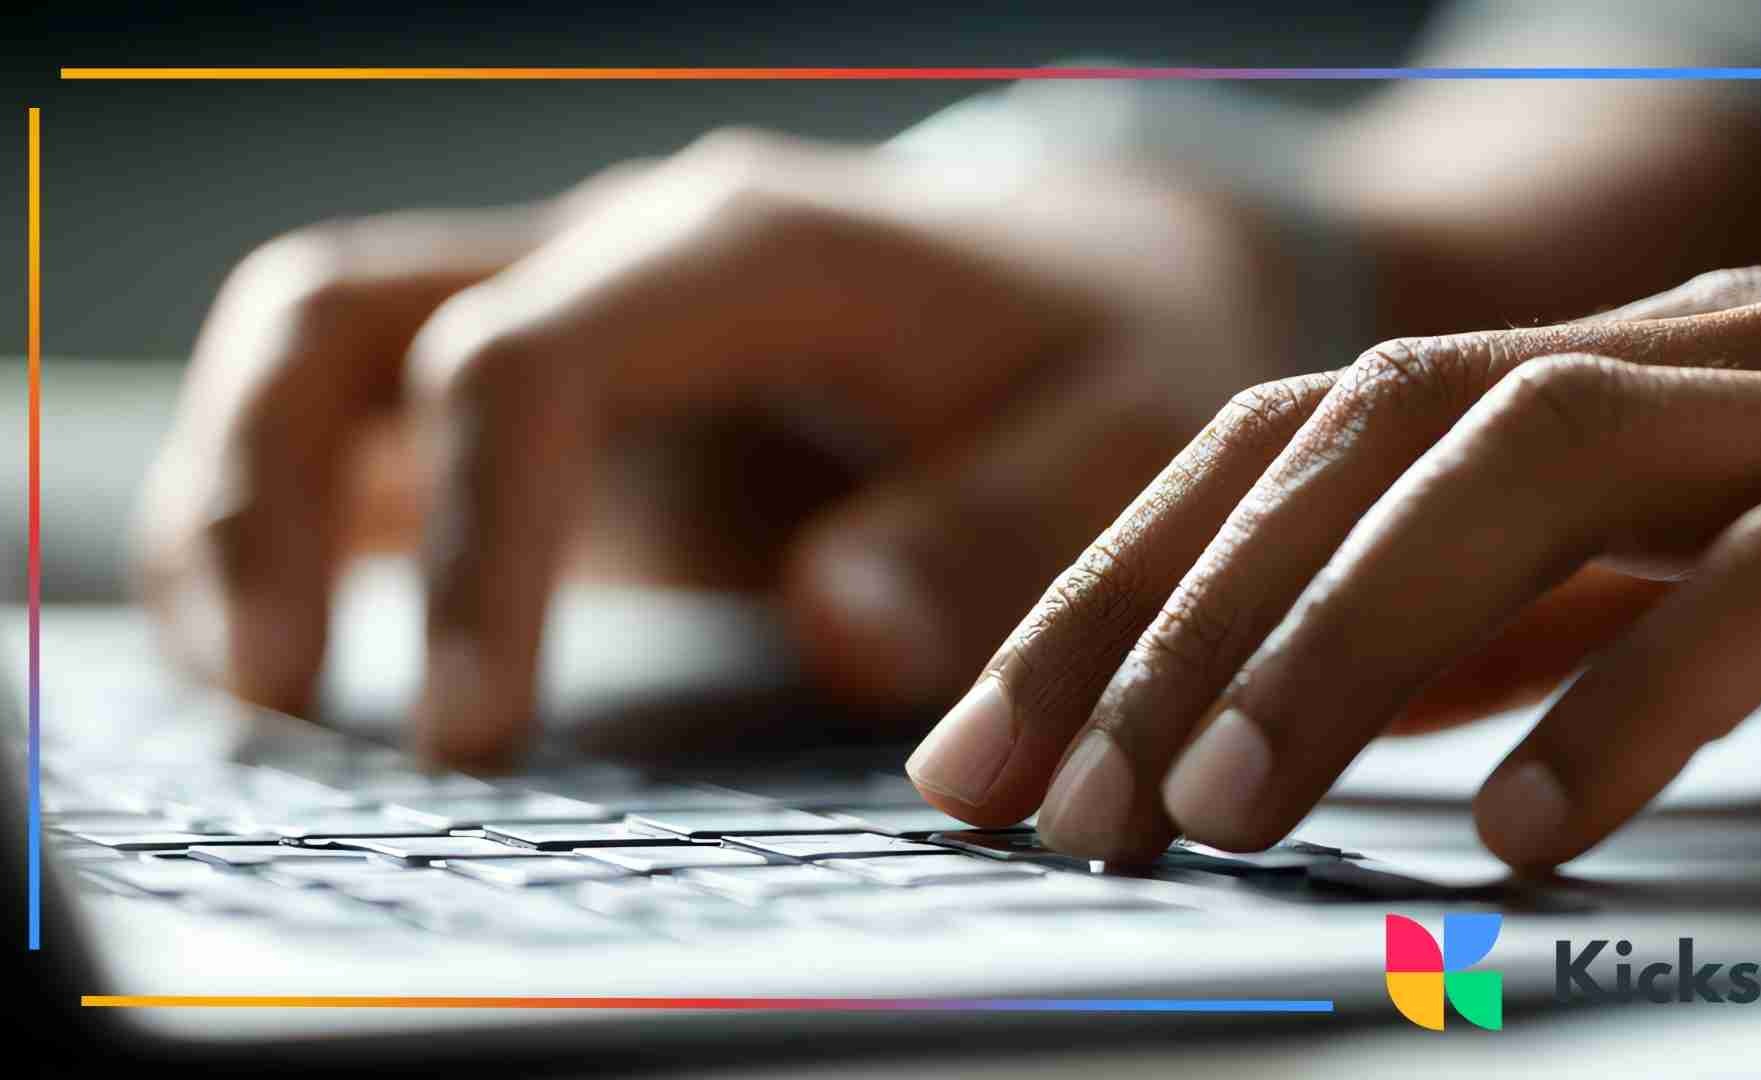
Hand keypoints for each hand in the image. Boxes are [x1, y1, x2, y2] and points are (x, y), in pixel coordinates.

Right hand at [134, 130, 1301, 766]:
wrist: (1091, 282)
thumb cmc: (1109, 359)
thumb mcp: (1116, 444)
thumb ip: (989, 532)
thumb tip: (834, 630)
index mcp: (750, 251)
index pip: (529, 362)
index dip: (478, 549)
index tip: (475, 739)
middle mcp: (624, 255)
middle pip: (348, 316)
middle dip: (268, 499)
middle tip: (283, 707)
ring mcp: (575, 308)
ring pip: (317, 344)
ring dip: (239, 498)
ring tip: (255, 693)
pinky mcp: (560, 382)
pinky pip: (371, 415)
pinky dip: (294, 514)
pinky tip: (291, 646)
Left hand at [906, 267, 1760, 870]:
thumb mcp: (1648, 612)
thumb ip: (1487, 624)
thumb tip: (1273, 707)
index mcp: (1601, 379)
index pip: (1294, 436)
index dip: (1119, 584)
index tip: (988, 749)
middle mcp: (1704, 358)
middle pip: (1367, 424)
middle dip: (1180, 613)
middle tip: (1059, 801)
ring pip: (1536, 458)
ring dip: (1342, 641)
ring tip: (1218, 812)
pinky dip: (1625, 698)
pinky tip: (1515, 834)